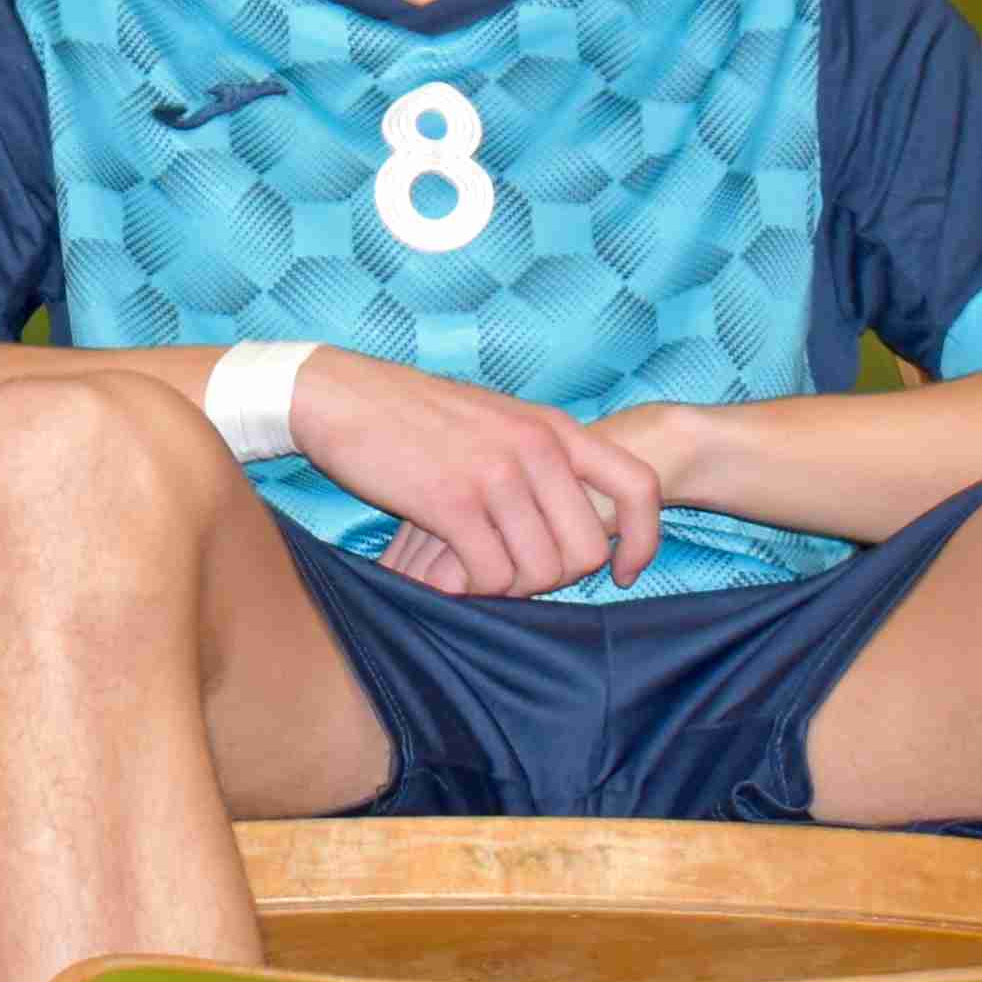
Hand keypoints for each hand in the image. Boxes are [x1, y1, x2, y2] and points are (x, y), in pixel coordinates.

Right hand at [296, 348, 660, 598]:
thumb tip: (573, 519)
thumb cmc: (412, 414)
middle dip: (554, 577)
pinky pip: (491, 574)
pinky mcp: (451, 501)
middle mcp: (534, 447)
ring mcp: (495, 474)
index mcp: (552, 427)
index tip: (620, 570)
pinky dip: (474, 586)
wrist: (339, 395)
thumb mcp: (494, 419)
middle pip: (586, 549)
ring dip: (510, 586)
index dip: (642, 539)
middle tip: (515, 571)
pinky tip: (449, 572)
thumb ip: (540, 457)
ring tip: (476, 569)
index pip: (638, 486)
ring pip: (540, 570)